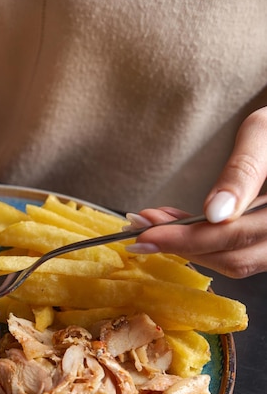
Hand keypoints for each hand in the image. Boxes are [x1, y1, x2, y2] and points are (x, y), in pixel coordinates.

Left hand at [126, 107, 266, 277]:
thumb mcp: (265, 132)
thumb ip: (242, 171)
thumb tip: (215, 213)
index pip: (235, 237)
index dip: (186, 239)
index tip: (145, 233)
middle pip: (233, 259)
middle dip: (179, 245)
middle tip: (139, 226)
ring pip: (234, 261)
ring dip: (188, 246)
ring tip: (154, 222)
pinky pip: (238, 251)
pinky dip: (204, 242)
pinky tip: (177, 224)